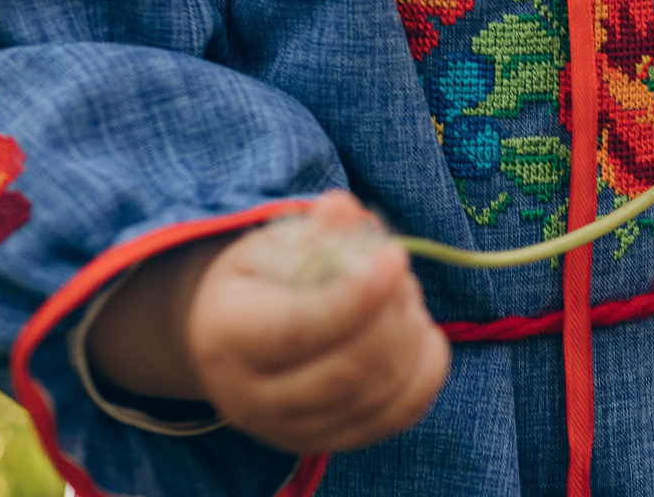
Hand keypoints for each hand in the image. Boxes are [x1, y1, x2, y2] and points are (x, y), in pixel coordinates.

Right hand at [86, 192, 451, 453]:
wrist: (228, 340)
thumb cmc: (258, 279)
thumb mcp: (270, 242)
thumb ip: (312, 229)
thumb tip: (344, 209)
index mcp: (228, 337)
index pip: (302, 329)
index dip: (359, 295)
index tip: (397, 256)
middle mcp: (250, 399)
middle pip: (347, 371)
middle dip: (392, 314)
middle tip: (402, 270)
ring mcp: (289, 431)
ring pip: (377, 396)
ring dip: (410, 337)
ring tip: (406, 295)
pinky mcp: (326, 443)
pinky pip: (396, 416)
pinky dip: (425, 372)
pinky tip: (421, 333)